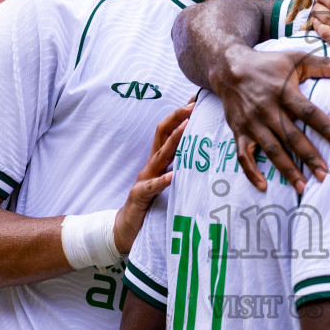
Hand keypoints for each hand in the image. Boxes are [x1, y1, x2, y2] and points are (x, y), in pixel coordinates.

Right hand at [112, 100, 194, 254]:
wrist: (126, 230)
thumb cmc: (152, 206)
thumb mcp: (169, 183)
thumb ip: (181, 169)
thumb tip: (204, 157)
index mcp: (159, 161)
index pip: (169, 131)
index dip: (181, 115)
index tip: (196, 100)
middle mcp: (151, 165)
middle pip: (162, 134)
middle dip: (177, 117)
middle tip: (193, 104)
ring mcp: (144, 179)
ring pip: (159, 155)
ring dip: (174, 140)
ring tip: (187, 127)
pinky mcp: (140, 196)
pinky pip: (153, 187)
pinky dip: (163, 180)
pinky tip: (173, 176)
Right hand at [213, 48, 329, 195]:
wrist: (229, 68)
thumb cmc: (268, 64)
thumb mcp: (295, 59)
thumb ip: (323, 65)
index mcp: (283, 92)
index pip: (307, 112)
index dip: (324, 127)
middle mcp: (267, 109)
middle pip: (291, 137)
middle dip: (309, 157)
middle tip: (325, 174)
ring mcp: (251, 123)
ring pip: (272, 150)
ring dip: (287, 170)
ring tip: (303, 187)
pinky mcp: (239, 132)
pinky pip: (243, 156)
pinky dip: (251, 172)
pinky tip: (264, 186)